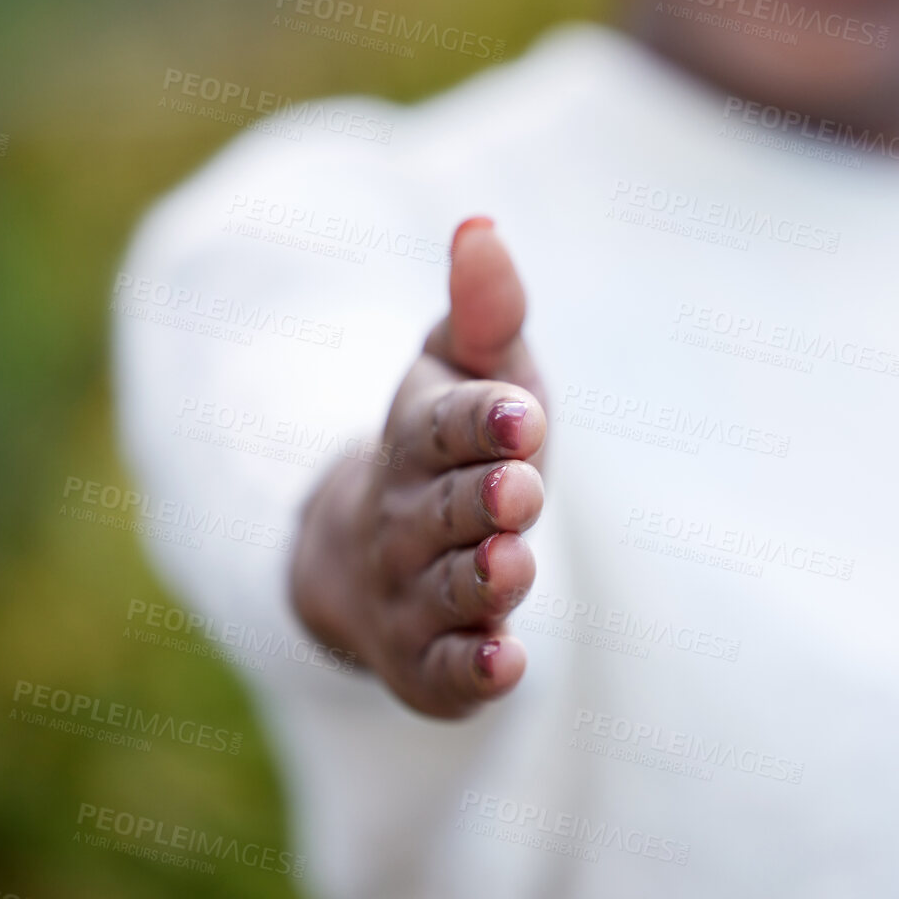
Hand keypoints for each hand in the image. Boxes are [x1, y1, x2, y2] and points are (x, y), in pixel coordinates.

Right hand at [291, 217, 547, 717]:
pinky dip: (471, 671)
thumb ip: (485, 312)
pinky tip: (505, 664)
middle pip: (442, 510)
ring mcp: (411, 595)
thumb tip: (481, 226)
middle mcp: (405, 519)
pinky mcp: (427, 664)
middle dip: (482, 501)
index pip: (442, 427)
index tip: (524, 412)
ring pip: (443, 590)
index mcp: (417, 440)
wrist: (374, 557)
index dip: (482, 422)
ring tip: (512, 566)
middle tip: (523, 490)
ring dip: (478, 581)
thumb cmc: (454, 451)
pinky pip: (444, 673)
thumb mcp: (473, 374)